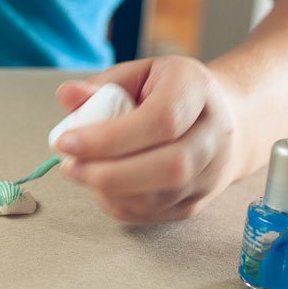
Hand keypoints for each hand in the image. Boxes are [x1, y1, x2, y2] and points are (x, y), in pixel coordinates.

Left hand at [54, 56, 243, 223]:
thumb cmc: (169, 93)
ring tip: (81, 172)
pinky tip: (100, 186)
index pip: (161, 120)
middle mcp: (213, 136)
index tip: (66, 141)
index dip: (109, 137)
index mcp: (196, 91)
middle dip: (108, 173)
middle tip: (69, 167)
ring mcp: (209, 175)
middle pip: (168, 167)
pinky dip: (117, 204)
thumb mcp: (138, 75)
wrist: (221, 122)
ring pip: (158, 198)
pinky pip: (151, 213)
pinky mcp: (195, 203)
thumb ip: (101, 86)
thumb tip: (66, 95)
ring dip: (108, 191)